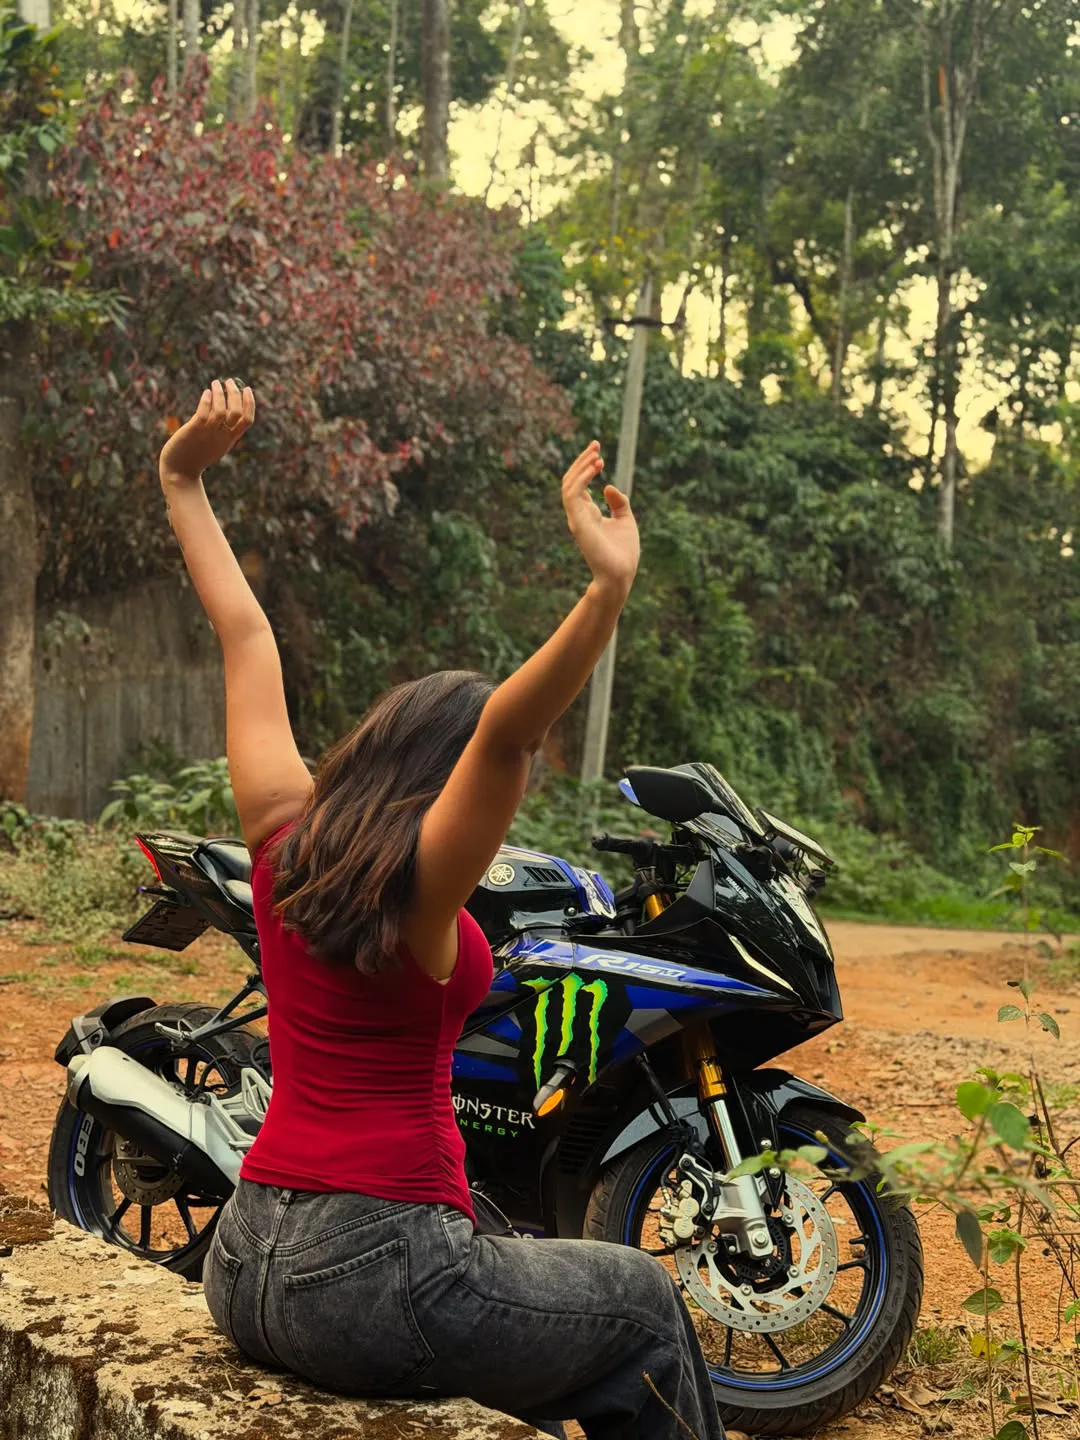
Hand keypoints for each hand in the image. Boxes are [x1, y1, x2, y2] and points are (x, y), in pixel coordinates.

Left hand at [160, 378, 254, 486]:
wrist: (180, 472)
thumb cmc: (196, 457)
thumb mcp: (215, 445)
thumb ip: (222, 431)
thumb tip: (225, 411)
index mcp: (229, 440)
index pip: (247, 419)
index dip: (250, 402)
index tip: (246, 388)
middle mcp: (221, 436)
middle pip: (236, 412)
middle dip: (234, 393)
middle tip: (228, 381)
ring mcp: (208, 433)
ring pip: (221, 410)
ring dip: (220, 393)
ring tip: (215, 383)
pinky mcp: (194, 431)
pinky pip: (203, 412)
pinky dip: (207, 400)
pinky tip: (206, 393)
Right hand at [562, 441, 639, 592]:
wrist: (621, 574)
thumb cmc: (624, 553)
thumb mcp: (626, 520)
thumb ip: (619, 503)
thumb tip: (608, 486)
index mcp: (588, 514)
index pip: (579, 485)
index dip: (586, 467)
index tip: (599, 452)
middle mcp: (579, 514)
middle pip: (571, 481)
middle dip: (582, 461)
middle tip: (596, 445)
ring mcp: (577, 518)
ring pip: (568, 485)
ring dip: (581, 467)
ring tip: (597, 455)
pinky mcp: (578, 522)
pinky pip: (572, 495)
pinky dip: (581, 479)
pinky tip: (595, 468)